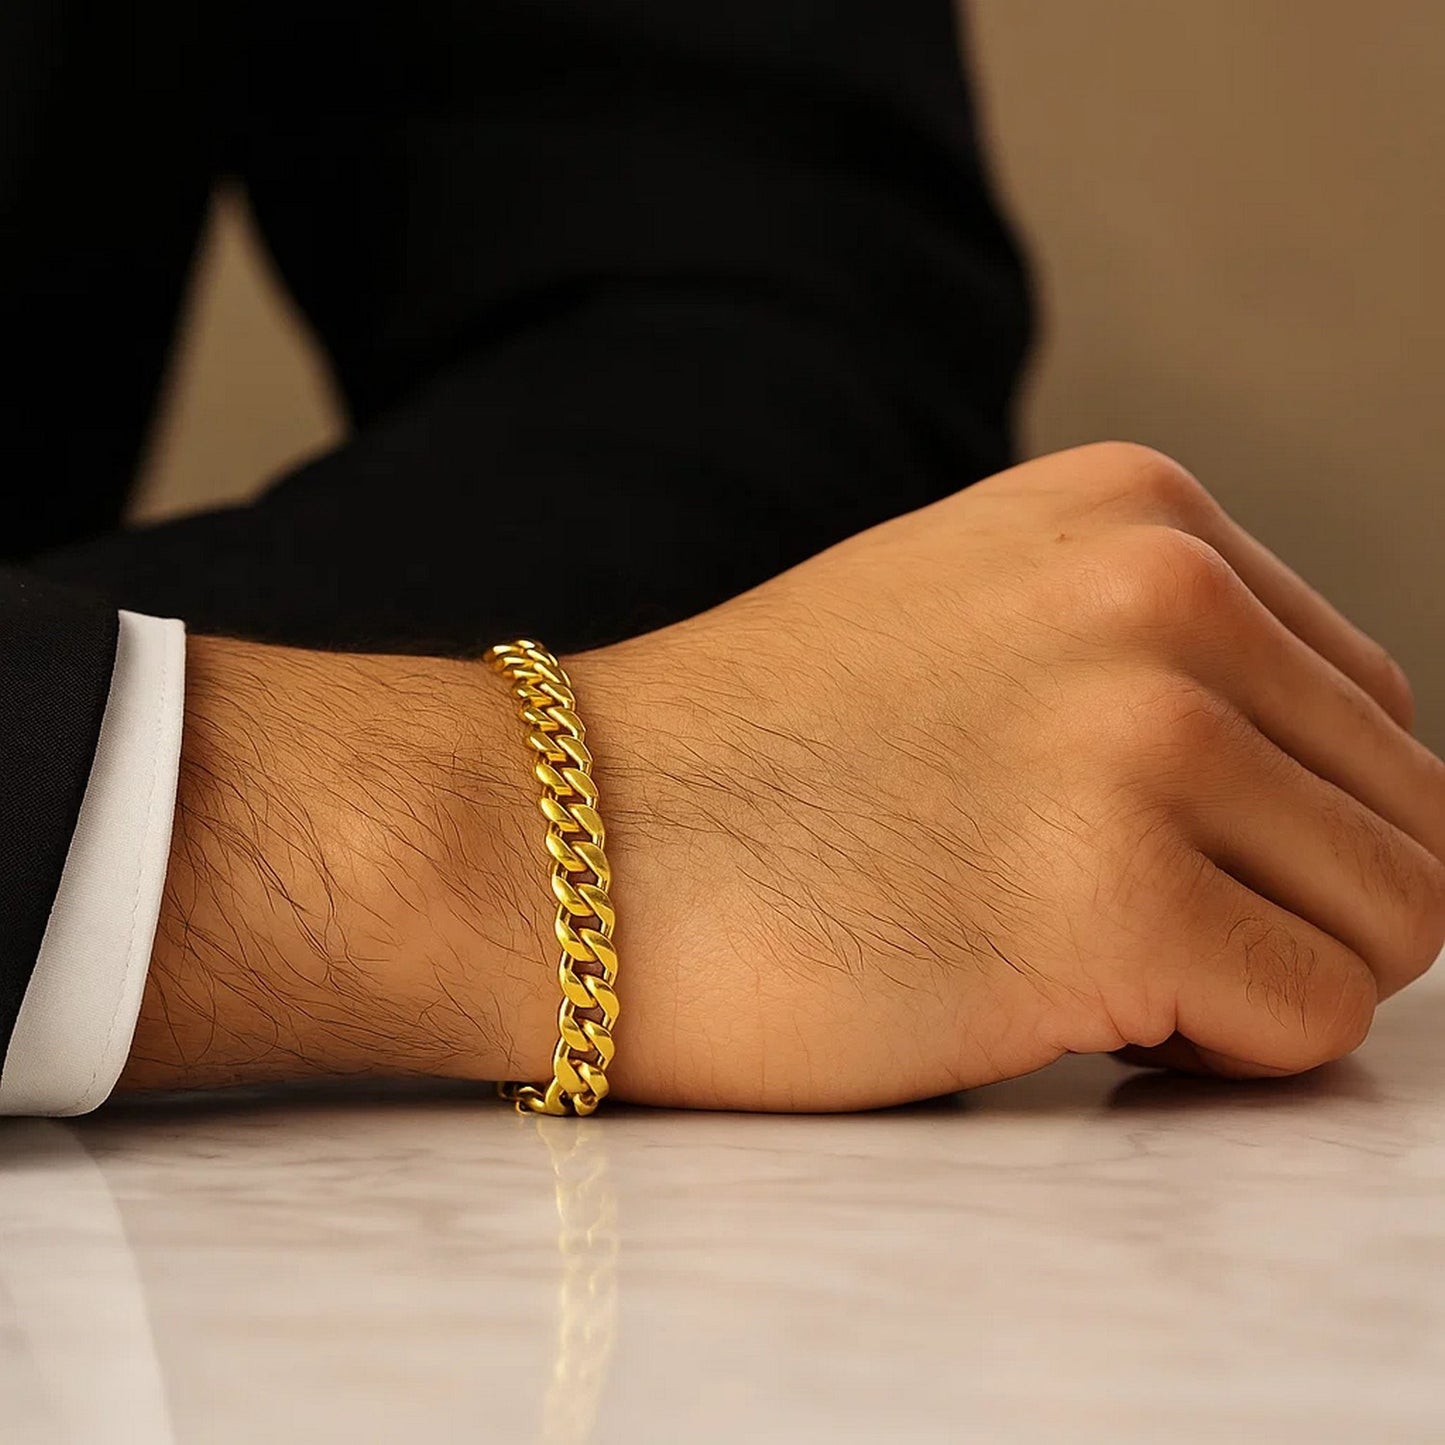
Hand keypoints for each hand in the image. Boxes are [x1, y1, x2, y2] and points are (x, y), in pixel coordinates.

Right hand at [571, 442, 1444, 1107]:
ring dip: (1263, 976)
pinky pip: (1312, 1022)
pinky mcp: (1106, 894)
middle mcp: (1161, 593)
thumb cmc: (747, 766)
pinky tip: (1073, 1014)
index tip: (1161, 873)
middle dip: (1289, 906)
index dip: (1283, 828)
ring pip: (1394, 918)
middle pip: (1402, 812)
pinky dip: (1220, 1051)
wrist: (552, 837)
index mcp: (1137, 514)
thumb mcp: (973, 631)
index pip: (1365, 707)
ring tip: (1095, 972)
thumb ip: (1146, 670)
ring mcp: (1138, 735)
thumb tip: (1303, 789)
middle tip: (1133, 944)